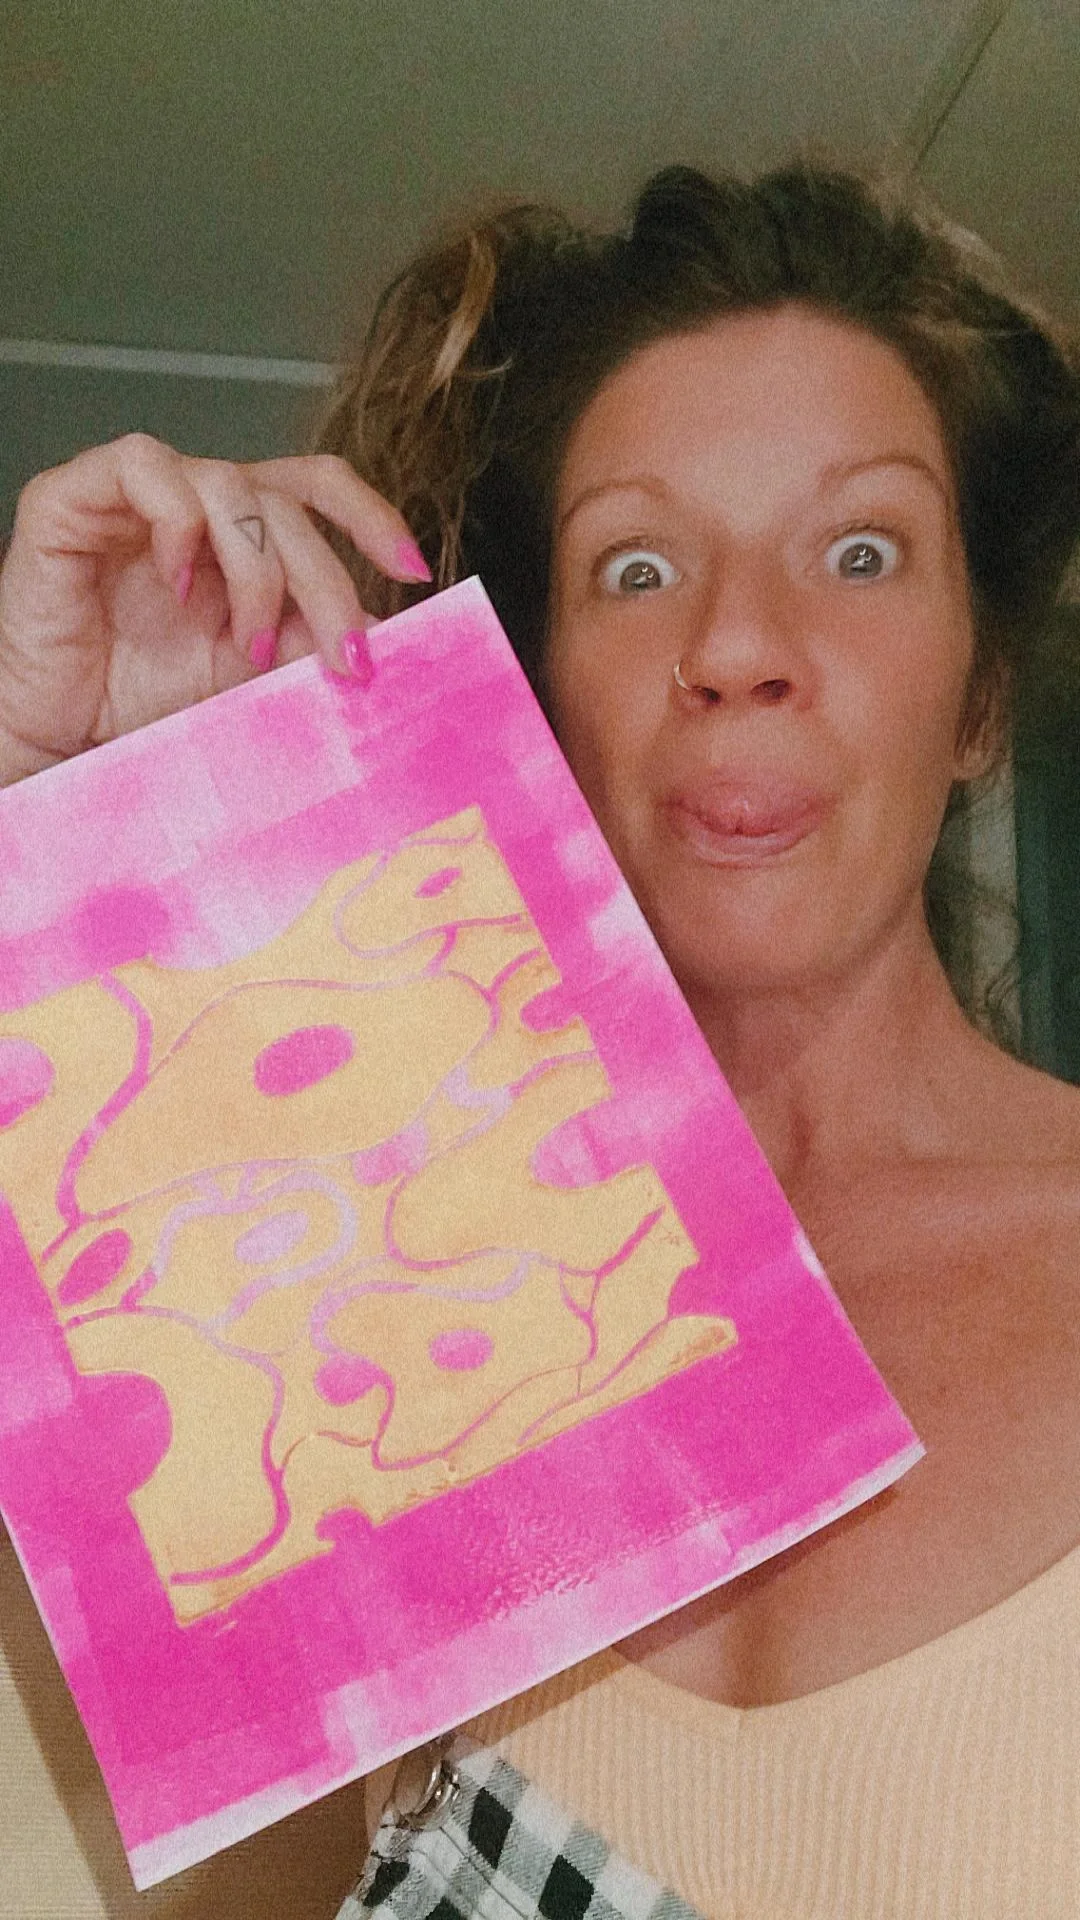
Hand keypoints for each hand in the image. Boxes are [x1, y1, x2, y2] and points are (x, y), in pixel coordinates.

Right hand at [0, 434, 431, 782]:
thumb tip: (388, 633)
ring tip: (248, 644)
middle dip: (328, 579)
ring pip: (227, 483)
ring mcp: (134, 499)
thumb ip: (311, 643)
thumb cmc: (139, 706)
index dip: (370, 515)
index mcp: (241, 537)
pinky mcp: (71, 499)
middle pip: (285, 502)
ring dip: (258, 570)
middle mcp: (195, 508)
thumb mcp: (253, 677)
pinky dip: (175, 523)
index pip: (318, 489)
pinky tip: (180, 586)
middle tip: (347, 652)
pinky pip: (140, 466)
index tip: (413, 570)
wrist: (56, 743)